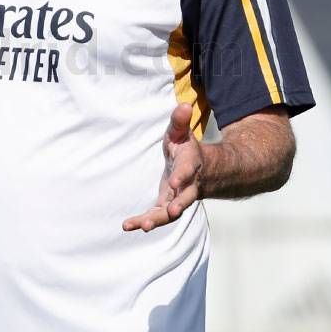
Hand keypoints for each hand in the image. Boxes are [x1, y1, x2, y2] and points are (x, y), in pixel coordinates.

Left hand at [124, 103, 203, 232]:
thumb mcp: (182, 133)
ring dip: (157, 220)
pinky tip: (128, 226)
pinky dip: (143, 222)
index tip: (174, 182)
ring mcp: (178, 199)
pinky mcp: (167, 207)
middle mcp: (187, 186)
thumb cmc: (186, 150)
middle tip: (170, 212)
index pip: (187, 171)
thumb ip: (180, 121)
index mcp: (190, 166)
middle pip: (184, 199)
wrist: (203, 172)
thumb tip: (184, 105)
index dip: (182, 176)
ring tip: (142, 226)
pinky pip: (157, 217)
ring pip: (171, 213)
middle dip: (177, 206)